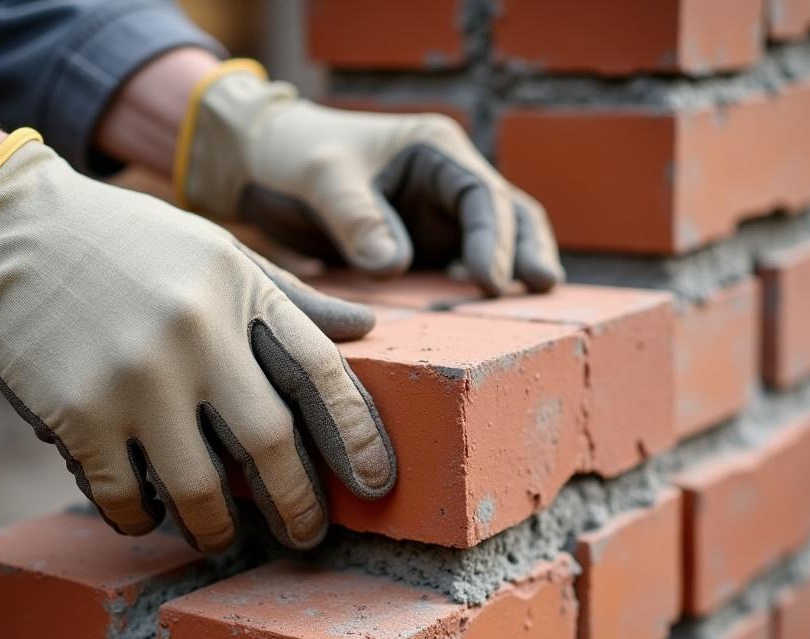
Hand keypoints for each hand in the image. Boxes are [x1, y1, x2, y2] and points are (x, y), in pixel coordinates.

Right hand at [0, 129, 395, 550]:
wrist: (10, 229)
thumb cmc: (130, 243)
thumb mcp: (220, 252)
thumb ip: (293, 296)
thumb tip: (365, 326)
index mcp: (240, 290)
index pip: (323, 374)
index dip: (360, 436)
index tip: (378, 484)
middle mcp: (196, 333)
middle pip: (271, 443)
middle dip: (298, 506)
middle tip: (307, 536)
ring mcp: (134, 376)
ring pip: (200, 489)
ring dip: (220, 530)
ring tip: (225, 538)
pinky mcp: (76, 412)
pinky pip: (126, 497)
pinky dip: (143, 519)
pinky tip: (149, 516)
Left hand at [176, 60, 563, 295]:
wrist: (267, 165)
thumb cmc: (297, 156)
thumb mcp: (322, 178)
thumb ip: (357, 218)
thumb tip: (394, 267)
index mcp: (434, 150)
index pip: (481, 194)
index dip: (491, 237)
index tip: (488, 280)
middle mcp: (447, 182)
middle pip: (508, 214)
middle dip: (526, 249)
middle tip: (543, 287)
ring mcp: (440, 216)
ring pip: (497, 240)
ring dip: (515, 267)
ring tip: (538, 300)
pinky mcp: (426, 247)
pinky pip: (462, 268)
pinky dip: (480, 287)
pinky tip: (489, 316)